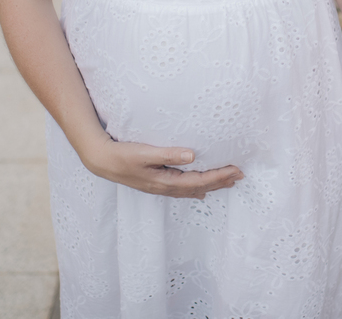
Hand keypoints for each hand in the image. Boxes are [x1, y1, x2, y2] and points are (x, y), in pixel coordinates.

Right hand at [80, 137, 242, 198]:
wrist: (102, 161)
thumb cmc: (122, 155)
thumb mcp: (145, 153)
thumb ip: (168, 154)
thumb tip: (192, 156)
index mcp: (165, 181)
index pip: (199, 181)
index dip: (219, 176)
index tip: (236, 170)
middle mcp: (165, 187)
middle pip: (199, 187)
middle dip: (220, 182)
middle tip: (240, 175)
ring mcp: (161, 186)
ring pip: (192, 189)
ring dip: (211, 185)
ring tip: (227, 182)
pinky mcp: (156, 182)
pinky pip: (182, 188)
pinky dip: (195, 187)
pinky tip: (200, 189)